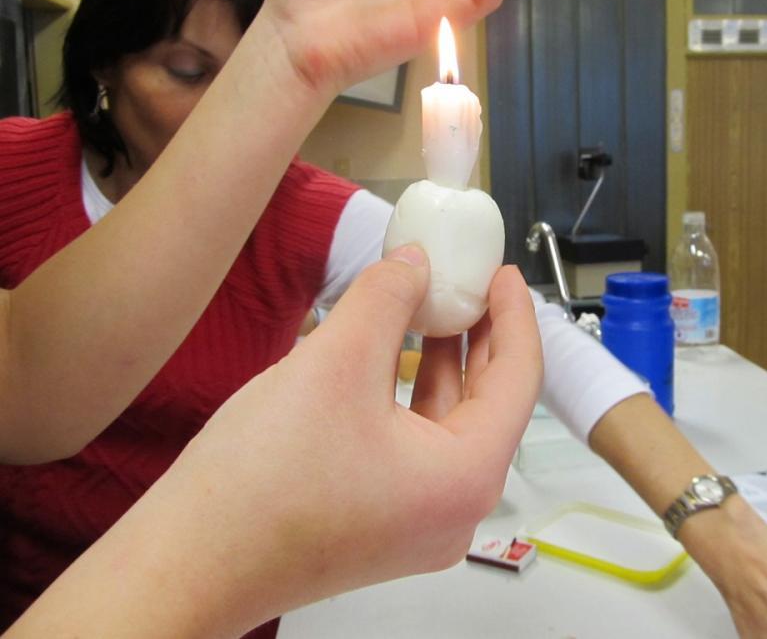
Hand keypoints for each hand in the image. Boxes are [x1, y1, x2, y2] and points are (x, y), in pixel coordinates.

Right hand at [7, 247, 542, 637]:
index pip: (519, 379)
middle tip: (467, 281)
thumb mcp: (335, 362)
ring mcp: (418, 525)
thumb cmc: (263, 478)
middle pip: (488, 404)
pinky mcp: (381, 526)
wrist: (188, 562)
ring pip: (447, 425)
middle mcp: (455, 511)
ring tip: (427, 306)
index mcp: (467, 477)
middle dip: (477, 337)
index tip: (503, 272)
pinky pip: (415, 448)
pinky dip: (408, 397)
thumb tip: (415, 263)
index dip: (515, 316)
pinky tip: (384, 357)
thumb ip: (387, 299)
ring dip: (438, 364)